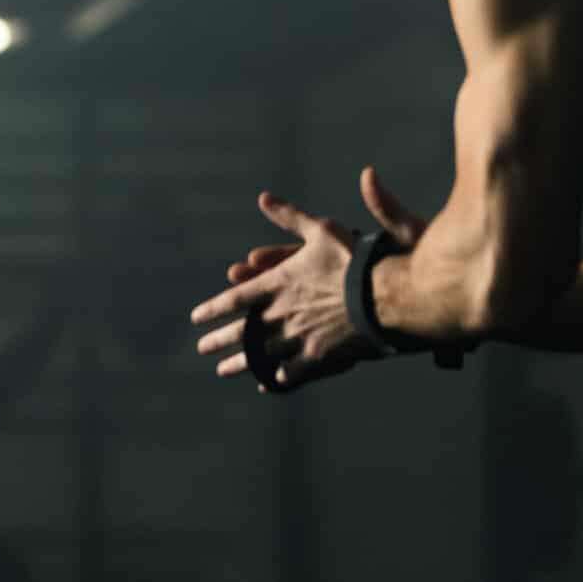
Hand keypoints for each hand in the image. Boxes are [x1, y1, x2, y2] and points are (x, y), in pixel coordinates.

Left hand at [190, 173, 422, 393]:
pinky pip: (290, 372)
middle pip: (240, 333)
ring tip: (222, 371)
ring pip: (258, 356)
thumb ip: (291, 217)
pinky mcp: (316, 357)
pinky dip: (275, 378)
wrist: (386, 293)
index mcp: (276, 285)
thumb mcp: (322, 230)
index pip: (234, 300)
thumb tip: (263, 197)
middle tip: (202, 349)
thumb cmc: (356, 258)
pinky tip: (266, 383)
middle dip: (218, 341)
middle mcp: (279, 314)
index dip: (212, 310)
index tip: (196, 319)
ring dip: (238, 364)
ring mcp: (296, 338)